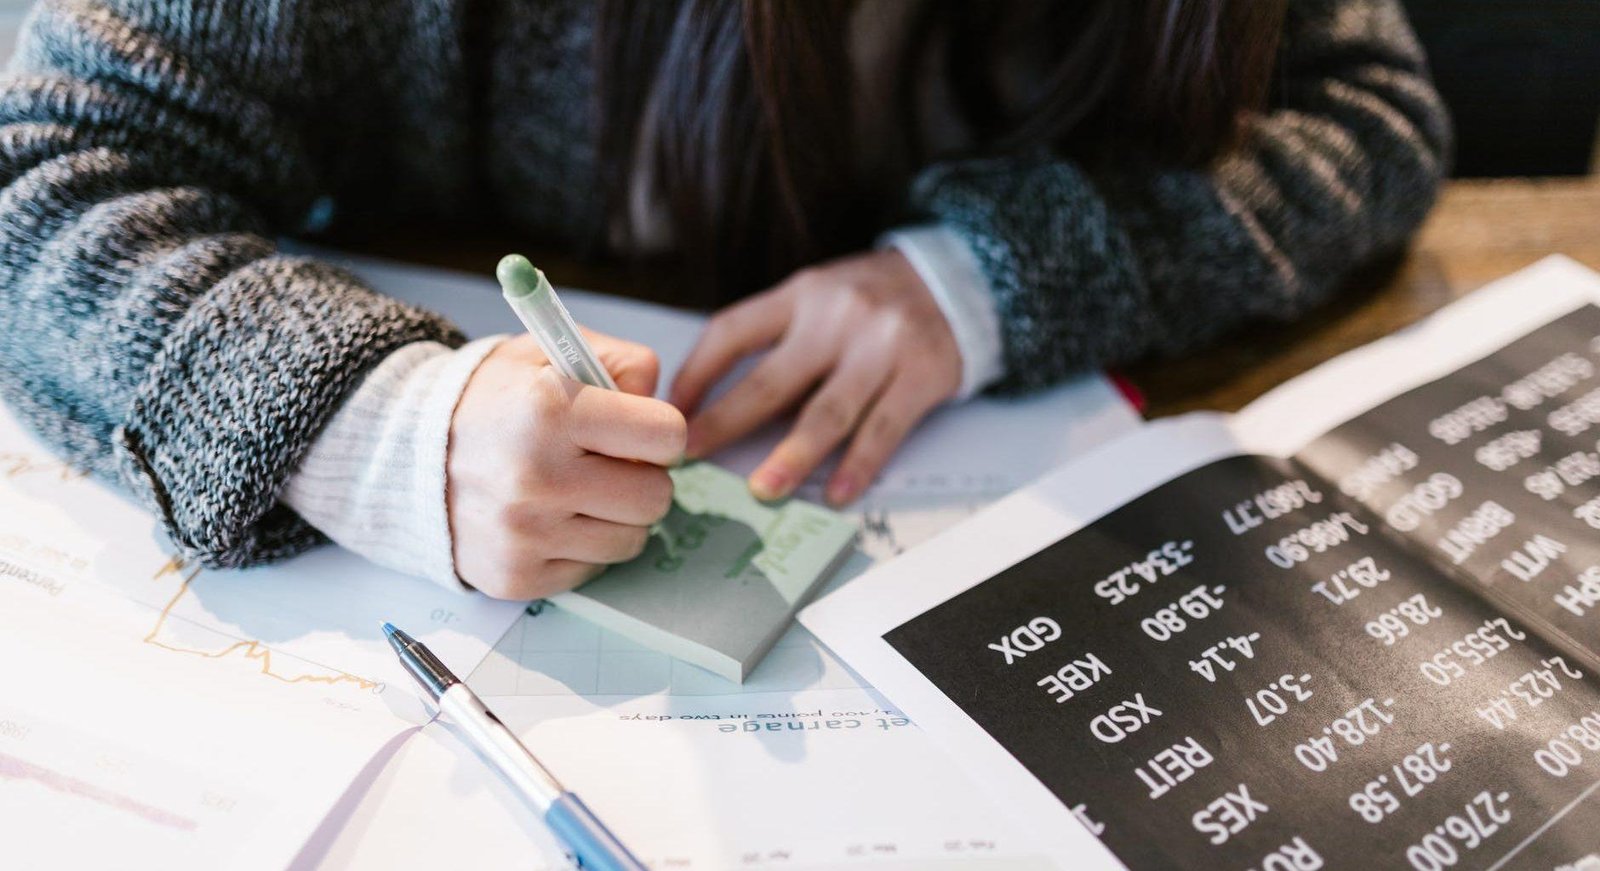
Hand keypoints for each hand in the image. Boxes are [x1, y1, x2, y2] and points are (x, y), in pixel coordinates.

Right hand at [447, 332, 686, 599]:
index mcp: (550, 408)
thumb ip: (620, 363)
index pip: (667, 435)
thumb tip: (660, 405)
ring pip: (633, 539)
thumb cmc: (493, 400)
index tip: (638, 430)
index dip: (660, 431)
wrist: (405, 455)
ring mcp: (525, 532)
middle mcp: (537, 475)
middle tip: (609, 464)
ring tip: (578, 490)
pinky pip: (593, 568)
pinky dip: (581, 546)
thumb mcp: (550, 352)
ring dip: (616, 516)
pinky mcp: (517, 575)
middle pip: (657, 496)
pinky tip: (549, 519)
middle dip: (643, 477)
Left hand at [670, 249, 960, 505]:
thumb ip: (779, 341)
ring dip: (792, 456)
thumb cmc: (872, 301)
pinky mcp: (922, 375)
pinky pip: (883, 429)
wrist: (957, 283)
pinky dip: (858, 465)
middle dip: (727, 423)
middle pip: (772, 379)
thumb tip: (721, 407)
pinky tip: (837, 493)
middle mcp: (838, 316)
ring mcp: (882, 346)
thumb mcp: (820, 298)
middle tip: (692, 456)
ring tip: (763, 490)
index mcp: (801, 294)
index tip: (675, 413)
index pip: (733, 332)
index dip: (697, 374)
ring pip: (828, 411)